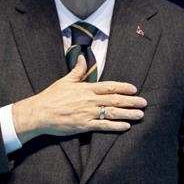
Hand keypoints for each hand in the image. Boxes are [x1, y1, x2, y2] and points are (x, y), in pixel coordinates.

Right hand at [12, 55, 146, 143]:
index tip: (134, 89)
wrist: (39, 113)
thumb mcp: (64, 81)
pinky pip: (103, 126)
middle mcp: (89, 100)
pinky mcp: (84, 125)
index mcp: (85, 88)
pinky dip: (116, 126)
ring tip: (140, 115)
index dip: (123, 87)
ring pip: (112, 112)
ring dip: (128, 113)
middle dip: (131, 101)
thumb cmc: (50, 97)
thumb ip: (77, 70)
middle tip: (144, 103)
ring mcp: (87, 113)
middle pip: (114, 99)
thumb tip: (82, 57)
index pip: (109, 86)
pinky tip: (126, 126)